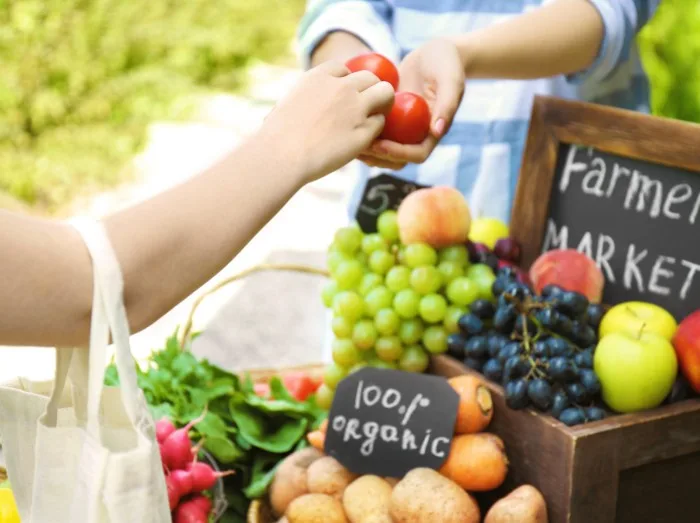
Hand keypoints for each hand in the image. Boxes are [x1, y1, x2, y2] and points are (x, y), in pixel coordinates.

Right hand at [259, 61, 394, 183]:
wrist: (282, 155)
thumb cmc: (276, 136)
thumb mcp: (287, 104)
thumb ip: (303, 98)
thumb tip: (297, 105)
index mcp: (320, 76)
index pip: (343, 69)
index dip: (346, 82)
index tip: (342, 96)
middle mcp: (342, 87)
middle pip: (370, 77)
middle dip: (370, 90)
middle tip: (366, 107)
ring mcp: (355, 108)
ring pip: (385, 93)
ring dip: (382, 104)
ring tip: (374, 118)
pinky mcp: (364, 131)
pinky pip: (380, 123)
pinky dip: (375, 130)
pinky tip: (364, 139)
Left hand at [360, 38, 464, 168]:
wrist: (435, 51)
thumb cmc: (446, 63)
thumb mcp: (450, 79)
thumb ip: (447, 103)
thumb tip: (436, 131)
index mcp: (433, 131)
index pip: (417, 155)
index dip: (398, 154)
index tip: (380, 144)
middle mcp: (416, 133)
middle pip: (396, 158)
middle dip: (378, 156)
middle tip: (359, 146)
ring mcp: (401, 127)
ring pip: (382, 148)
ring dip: (366, 149)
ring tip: (347, 137)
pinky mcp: (389, 116)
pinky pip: (373, 129)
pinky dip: (360, 129)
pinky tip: (345, 121)